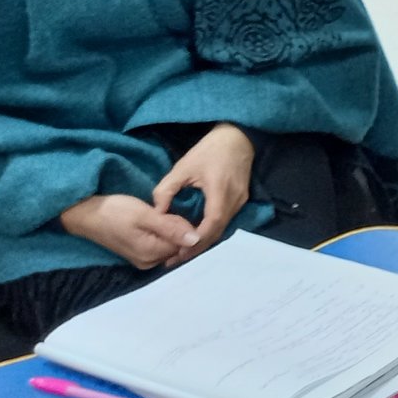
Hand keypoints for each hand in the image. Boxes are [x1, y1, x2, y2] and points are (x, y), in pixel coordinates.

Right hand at [61, 194, 200, 270]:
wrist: (85, 214)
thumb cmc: (114, 211)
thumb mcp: (145, 215)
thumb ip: (171, 228)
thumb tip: (197, 240)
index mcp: (152, 255)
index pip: (185, 244)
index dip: (183, 225)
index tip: (168, 212)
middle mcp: (150, 263)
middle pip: (179, 246)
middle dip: (177, 228)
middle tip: (161, 213)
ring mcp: (144, 260)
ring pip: (171, 245)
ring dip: (170, 230)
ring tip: (156, 216)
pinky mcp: (140, 254)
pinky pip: (161, 245)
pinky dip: (162, 233)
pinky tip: (154, 222)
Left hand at [149, 122, 255, 266]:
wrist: (237, 137)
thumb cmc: (209, 149)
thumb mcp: (183, 167)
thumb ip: (167, 189)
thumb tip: (156, 212)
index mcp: (219, 191)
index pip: (211, 224)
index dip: (196, 240)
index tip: (179, 252)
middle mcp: (234, 200)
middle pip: (217, 232)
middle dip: (197, 247)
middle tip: (176, 259)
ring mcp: (241, 201)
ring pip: (222, 229)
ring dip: (204, 241)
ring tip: (183, 251)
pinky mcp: (241, 200)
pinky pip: (226, 221)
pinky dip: (211, 231)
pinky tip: (197, 235)